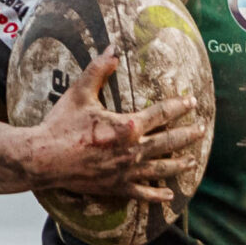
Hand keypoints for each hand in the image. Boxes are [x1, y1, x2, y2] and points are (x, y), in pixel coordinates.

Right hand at [23, 51, 207, 203]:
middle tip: (201, 130)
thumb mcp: (80, 93)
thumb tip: (113, 48)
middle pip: (168, 142)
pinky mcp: (116, 187)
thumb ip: (99, 70)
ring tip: (192, 161)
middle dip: (187, 135)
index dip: (179, 106)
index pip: (161, 113)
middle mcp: (132, 150)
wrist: (44, 158)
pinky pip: (142, 193)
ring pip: (161, 168)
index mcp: (128, 126)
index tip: (192, 102)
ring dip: (179, 164)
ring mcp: (126, 171)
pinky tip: (169, 195)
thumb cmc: (61, 125)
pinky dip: (157, 195)